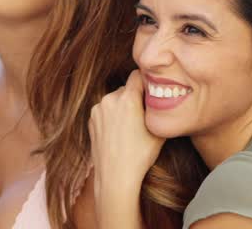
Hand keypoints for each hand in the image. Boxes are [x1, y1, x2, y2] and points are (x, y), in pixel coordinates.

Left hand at [88, 70, 164, 198]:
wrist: (115, 176)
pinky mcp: (91, 118)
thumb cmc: (140, 155)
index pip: (137, 75)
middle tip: (142, 114)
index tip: (151, 90)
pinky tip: (118, 132)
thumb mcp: (158, 130)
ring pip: (115, 99)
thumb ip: (158, 108)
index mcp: (128, 99)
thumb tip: (160, 96)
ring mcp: (98, 109)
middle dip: (134, 97)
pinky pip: (105, 110)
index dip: (146, 81)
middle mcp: (110, 99)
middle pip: (126, 88)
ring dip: (122, 106)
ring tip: (129, 127)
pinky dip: (112, 115)